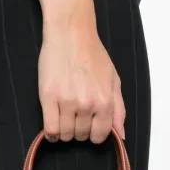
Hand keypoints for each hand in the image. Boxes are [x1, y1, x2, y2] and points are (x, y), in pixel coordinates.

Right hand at [38, 12, 125, 143]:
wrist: (71, 34)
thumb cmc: (93, 55)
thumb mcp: (114, 80)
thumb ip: (119, 110)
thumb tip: (121, 135)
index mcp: (105, 101)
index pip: (99, 135)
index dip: (94, 134)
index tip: (89, 127)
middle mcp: (87, 104)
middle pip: (81, 136)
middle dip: (79, 131)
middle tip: (75, 117)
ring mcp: (67, 102)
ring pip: (65, 134)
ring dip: (64, 132)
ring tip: (64, 119)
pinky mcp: (49, 97)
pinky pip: (50, 129)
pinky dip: (51, 133)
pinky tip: (52, 126)